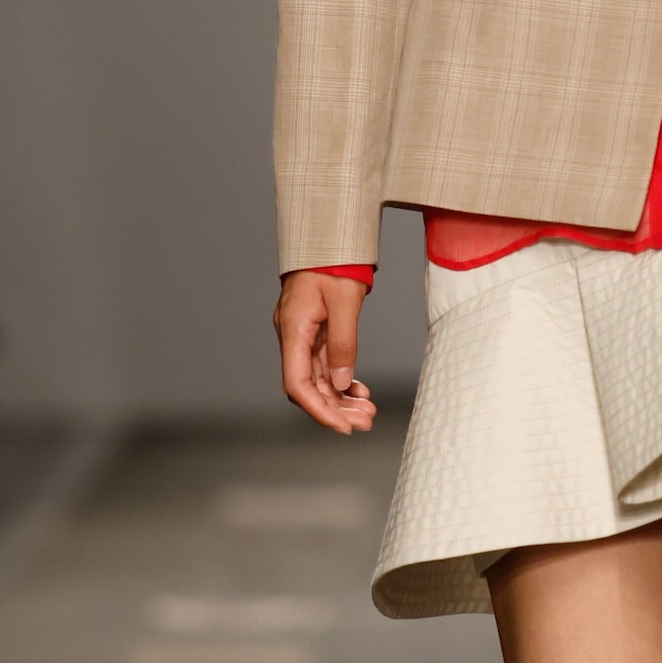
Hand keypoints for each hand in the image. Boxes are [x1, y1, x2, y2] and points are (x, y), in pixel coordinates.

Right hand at [274, 271, 376, 433]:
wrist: (330, 236)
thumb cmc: (335, 261)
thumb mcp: (344, 301)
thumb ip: (343, 343)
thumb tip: (341, 383)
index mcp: (293, 329)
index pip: (298, 384)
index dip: (319, 410)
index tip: (342, 427)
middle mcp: (293, 336)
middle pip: (308, 386)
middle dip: (335, 409)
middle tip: (365, 422)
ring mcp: (302, 334)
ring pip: (318, 378)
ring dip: (341, 398)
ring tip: (368, 411)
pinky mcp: (314, 331)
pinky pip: (325, 364)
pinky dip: (341, 380)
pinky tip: (359, 390)